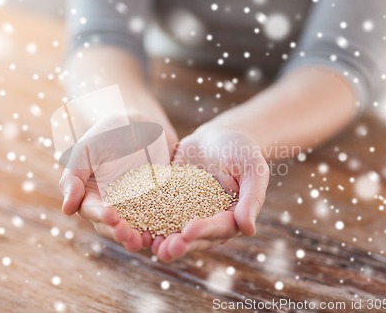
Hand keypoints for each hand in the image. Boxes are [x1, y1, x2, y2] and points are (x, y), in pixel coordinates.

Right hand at [59, 113, 177, 251]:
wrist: (144, 124)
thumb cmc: (110, 132)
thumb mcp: (87, 148)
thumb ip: (74, 175)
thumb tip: (66, 209)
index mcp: (92, 195)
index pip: (92, 210)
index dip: (100, 216)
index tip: (110, 216)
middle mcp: (112, 206)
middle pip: (113, 227)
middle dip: (120, 232)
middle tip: (128, 234)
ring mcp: (136, 208)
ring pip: (135, 229)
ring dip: (139, 238)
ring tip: (146, 241)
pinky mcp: (158, 205)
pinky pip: (159, 221)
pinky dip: (162, 230)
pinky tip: (167, 233)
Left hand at [152, 125, 268, 261]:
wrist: (216, 137)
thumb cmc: (241, 150)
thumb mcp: (253, 169)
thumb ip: (251, 198)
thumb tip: (248, 229)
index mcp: (230, 218)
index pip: (219, 228)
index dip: (204, 231)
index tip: (189, 230)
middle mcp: (208, 222)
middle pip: (194, 238)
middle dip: (179, 244)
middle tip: (165, 249)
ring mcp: (187, 214)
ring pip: (174, 232)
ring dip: (161, 240)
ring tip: (147, 244)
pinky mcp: (169, 204)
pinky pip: (157, 214)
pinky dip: (145, 220)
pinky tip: (131, 224)